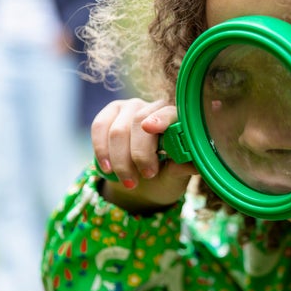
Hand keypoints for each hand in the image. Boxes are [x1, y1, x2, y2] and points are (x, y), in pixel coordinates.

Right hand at [91, 98, 196, 212]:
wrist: (143, 182)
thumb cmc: (165, 175)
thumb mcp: (177, 175)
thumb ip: (183, 168)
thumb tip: (190, 163)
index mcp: (175, 118)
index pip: (169, 112)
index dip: (161, 119)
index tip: (151, 128)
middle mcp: (153, 107)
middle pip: (139, 122)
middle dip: (139, 154)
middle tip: (145, 176)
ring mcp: (129, 108)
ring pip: (118, 130)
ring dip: (120, 160)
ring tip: (129, 181)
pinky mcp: (109, 114)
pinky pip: (99, 127)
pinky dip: (101, 150)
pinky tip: (107, 169)